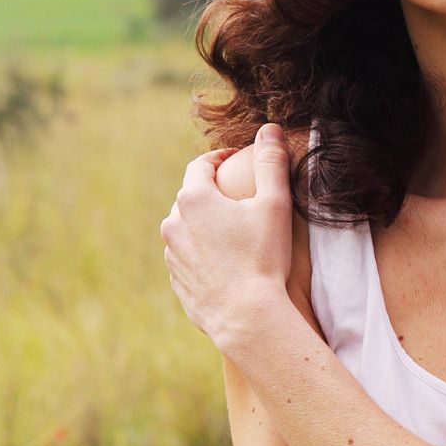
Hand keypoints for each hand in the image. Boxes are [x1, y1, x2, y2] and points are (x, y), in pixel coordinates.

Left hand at [161, 124, 294, 351]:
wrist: (246, 317)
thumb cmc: (262, 258)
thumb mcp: (274, 204)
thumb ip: (271, 162)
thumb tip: (268, 128)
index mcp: (193, 199)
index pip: (201, 166)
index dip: (219, 159)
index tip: (235, 159)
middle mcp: (174, 223)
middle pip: (191, 196)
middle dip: (212, 192)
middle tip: (236, 195)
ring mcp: (171, 254)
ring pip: (186, 228)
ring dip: (205, 224)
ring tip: (231, 231)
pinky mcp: (176, 280)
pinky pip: (187, 257)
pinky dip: (202, 252)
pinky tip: (225, 261)